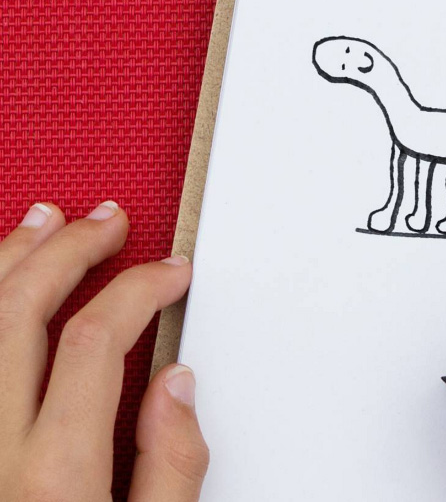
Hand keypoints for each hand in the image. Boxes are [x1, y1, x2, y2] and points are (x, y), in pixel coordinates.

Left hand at [0, 201, 208, 500]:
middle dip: (71, 251)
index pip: (98, 338)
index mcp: (51, 483)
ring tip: (42, 222)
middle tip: (106, 222)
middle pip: (21, 311)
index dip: (141, 286)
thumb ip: (171, 471)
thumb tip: (176, 384)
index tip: (170, 271)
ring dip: (6, 259)